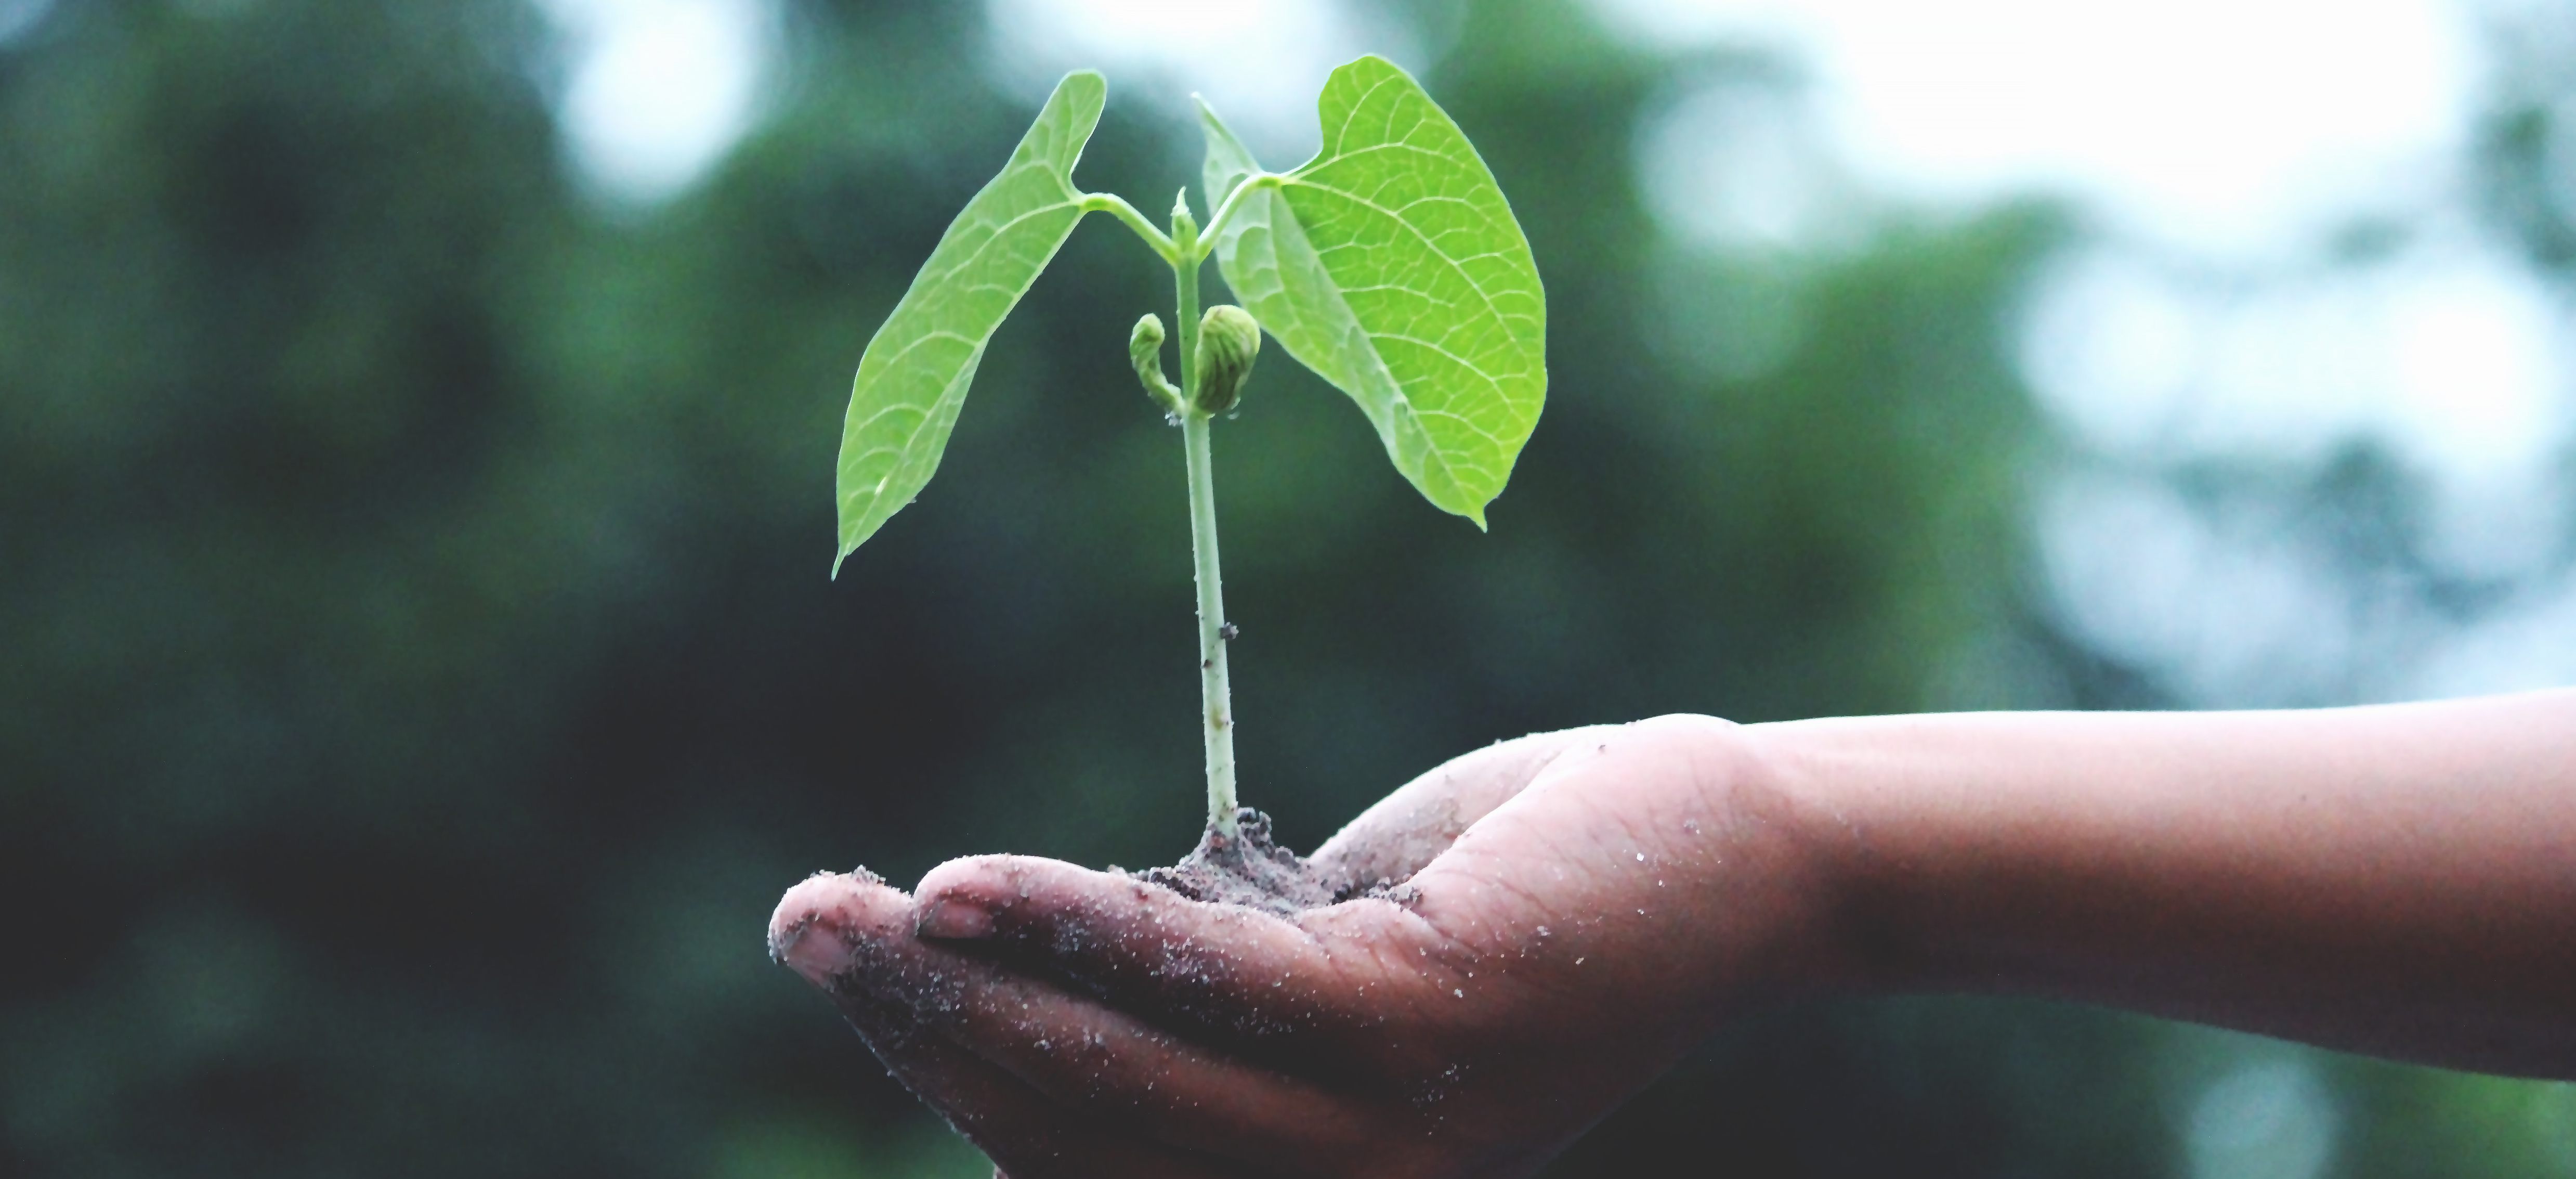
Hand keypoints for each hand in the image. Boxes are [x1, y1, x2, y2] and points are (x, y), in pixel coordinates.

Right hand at [769, 715, 1851, 1176]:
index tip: (856, 969)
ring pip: (1118, 1073)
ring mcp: (1389, 1130)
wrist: (1735, 855)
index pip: (1087, 1160)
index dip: (953, 1073)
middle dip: (922, 1029)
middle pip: (1076, 1130)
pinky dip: (1074, 929)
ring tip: (840, 908)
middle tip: (800, 921)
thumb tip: (1031, 965)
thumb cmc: (1527, 892)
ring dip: (960, 985)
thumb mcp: (1334, 955)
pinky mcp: (1422, 1025)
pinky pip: (1206, 984)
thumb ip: (1206, 990)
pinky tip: (965, 886)